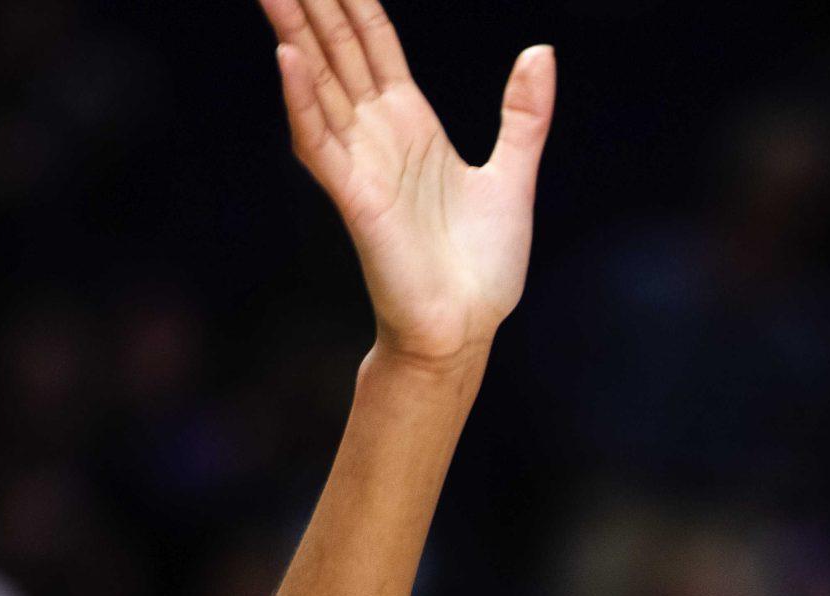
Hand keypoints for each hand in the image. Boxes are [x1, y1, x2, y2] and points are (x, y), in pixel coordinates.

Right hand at [258, 0, 553, 366]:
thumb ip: (523, 114)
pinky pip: (320, 140)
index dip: (353, 0)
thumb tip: (540, 50)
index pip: (373, 42)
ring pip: (318, 83)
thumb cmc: (483, 267)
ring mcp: (361, 162)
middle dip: (313, 3)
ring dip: (295, 34)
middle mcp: (377, 134)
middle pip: (337, 49)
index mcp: (411, 122)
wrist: (466, 328)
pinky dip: (303, 100)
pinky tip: (289, 59)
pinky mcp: (354, 196)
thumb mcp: (514, 175)